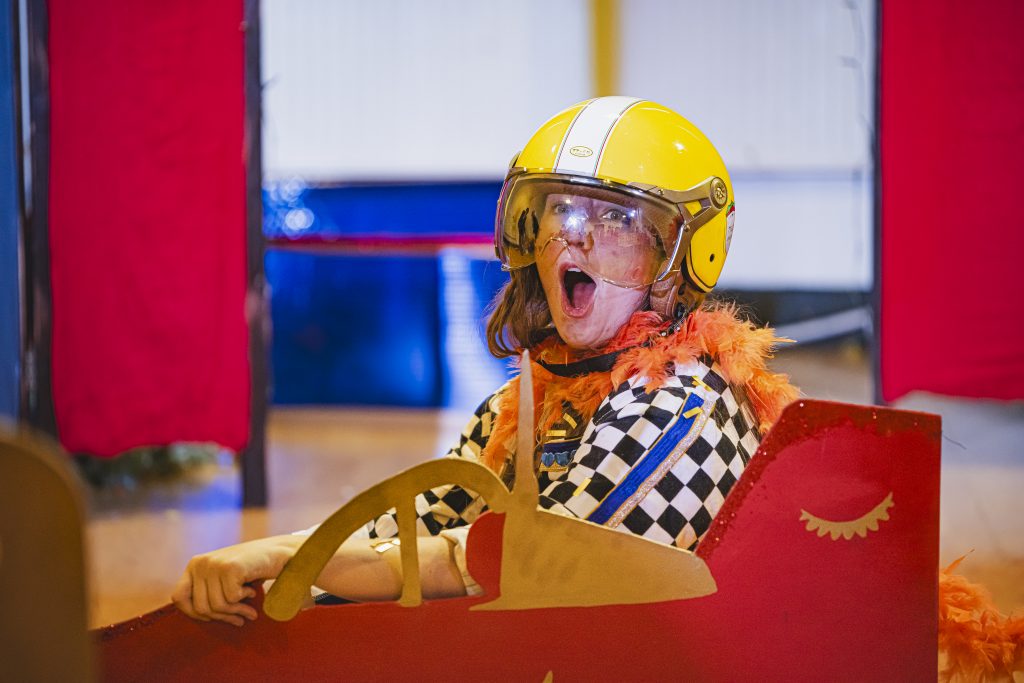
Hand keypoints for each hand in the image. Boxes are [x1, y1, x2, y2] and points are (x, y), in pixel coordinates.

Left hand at [171, 535, 300, 625]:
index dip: (194, 613)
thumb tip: (197, 617)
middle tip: (240, 618)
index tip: (216, 617)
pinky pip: (231, 599)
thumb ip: (206, 594)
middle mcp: (200, 563)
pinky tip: (252, 591)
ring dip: (236, 611)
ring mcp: (214, 564)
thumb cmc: (250, 572)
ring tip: (249, 609)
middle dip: (222, 616)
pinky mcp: (230, 567)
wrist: (278, 554)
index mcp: (194, 565)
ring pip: (217, 606)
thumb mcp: (221, 581)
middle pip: (200, 607)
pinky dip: (244, 600)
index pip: (179, 598)